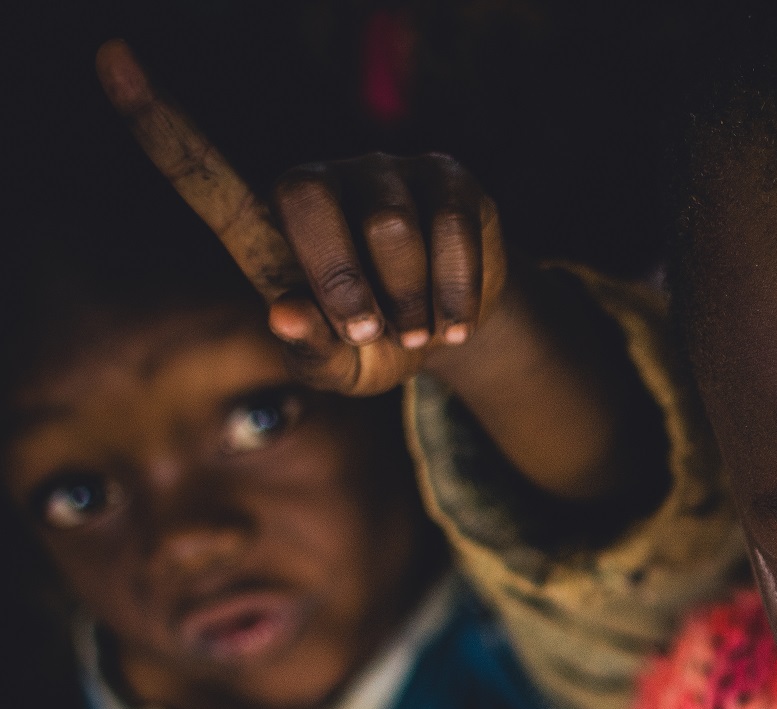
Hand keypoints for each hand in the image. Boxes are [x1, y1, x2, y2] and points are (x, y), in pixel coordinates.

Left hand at [95, 38, 507, 396]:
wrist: (456, 332)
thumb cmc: (376, 347)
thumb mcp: (338, 370)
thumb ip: (310, 353)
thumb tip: (286, 314)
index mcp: (272, 228)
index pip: (207, 175)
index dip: (159, 123)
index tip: (109, 58)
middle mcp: (322, 181)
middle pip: (309, 198)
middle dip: (346, 282)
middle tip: (375, 333)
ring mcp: (385, 169)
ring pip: (393, 225)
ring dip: (412, 302)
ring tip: (420, 332)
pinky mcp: (447, 176)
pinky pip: (452, 230)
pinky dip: (456, 295)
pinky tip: (456, 325)